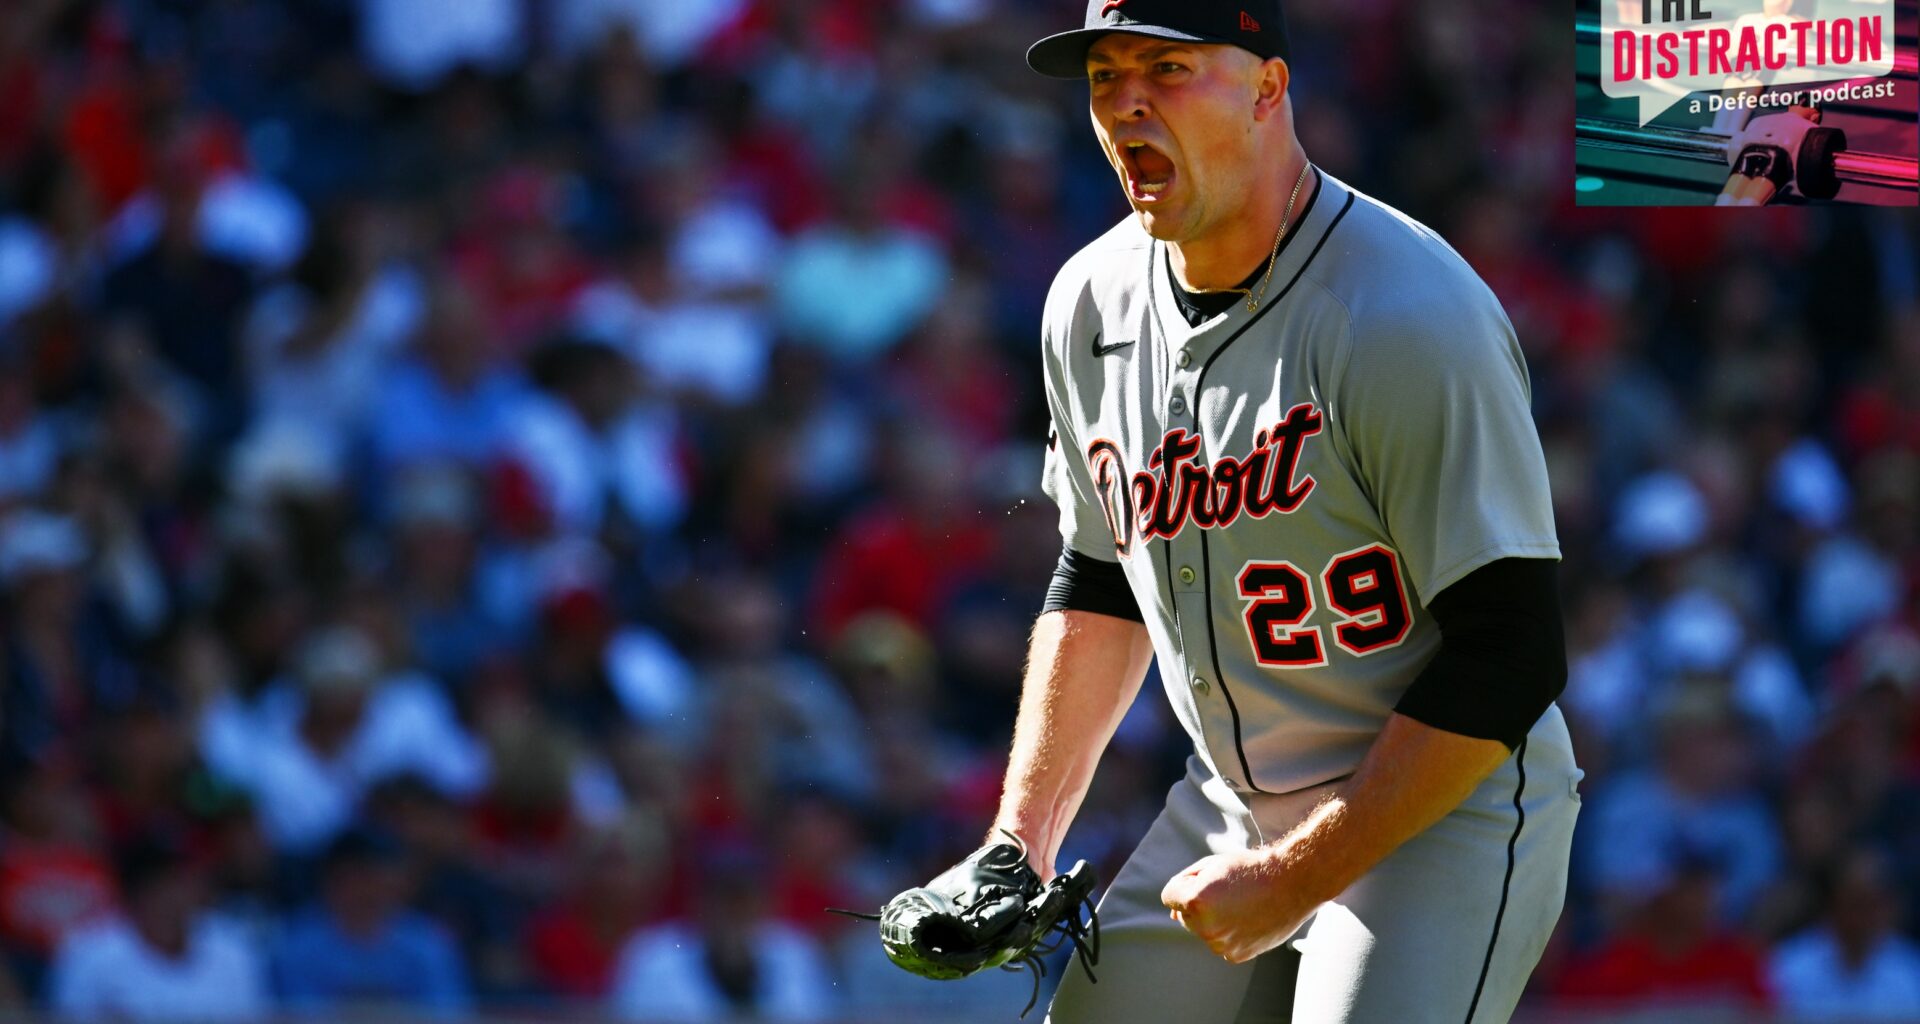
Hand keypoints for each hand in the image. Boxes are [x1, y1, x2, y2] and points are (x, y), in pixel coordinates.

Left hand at [1160, 848, 1316, 963]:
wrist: (1291, 884)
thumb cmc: (1248, 869)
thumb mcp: (1210, 866)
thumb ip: (1183, 886)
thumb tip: (1173, 915)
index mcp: (1195, 900)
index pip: (1170, 895)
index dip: (1188, 883)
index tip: (1210, 879)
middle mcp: (1205, 927)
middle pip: (1185, 916)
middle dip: (1199, 904)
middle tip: (1229, 891)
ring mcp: (1220, 944)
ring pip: (1203, 930)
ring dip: (1214, 919)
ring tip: (1241, 904)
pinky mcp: (1235, 955)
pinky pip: (1221, 943)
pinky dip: (1230, 933)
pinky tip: (1248, 919)